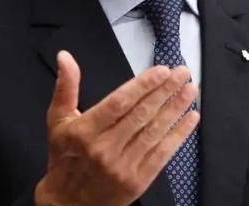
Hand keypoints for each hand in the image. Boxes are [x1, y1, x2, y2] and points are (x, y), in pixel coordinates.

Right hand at [34, 51, 198, 205]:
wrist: (68, 203)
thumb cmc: (64, 157)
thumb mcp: (57, 120)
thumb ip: (65, 86)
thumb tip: (65, 56)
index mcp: (84, 131)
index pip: (119, 103)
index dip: (142, 85)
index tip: (162, 70)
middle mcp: (104, 149)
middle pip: (141, 114)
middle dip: (165, 91)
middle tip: (182, 73)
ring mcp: (122, 166)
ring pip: (155, 131)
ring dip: (176, 108)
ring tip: (190, 90)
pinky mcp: (137, 181)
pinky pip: (162, 154)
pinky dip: (179, 134)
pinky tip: (191, 118)